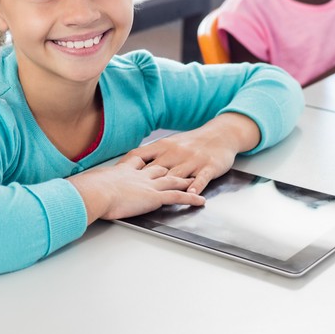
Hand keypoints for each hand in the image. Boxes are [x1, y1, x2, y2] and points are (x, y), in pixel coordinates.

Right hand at [69, 154, 204, 221]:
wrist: (94, 192)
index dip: (147, 159)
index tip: (152, 158)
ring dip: (186, 180)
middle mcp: (139, 175)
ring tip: (196, 180)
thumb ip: (92, 185)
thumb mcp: (90, 184)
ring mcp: (148, 185)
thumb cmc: (88, 190)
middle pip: (159, 168)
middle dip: (171, 166)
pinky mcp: (154, 197)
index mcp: (123, 170)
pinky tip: (201, 201)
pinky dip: (191, 198)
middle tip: (182, 165)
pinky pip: (178, 197)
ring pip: (172, 180)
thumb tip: (83, 188)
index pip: (139, 161)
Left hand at [128, 116, 258, 196]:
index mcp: (163, 146)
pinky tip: (191, 194)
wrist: (220, 135)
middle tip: (127, 194)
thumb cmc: (191, 143)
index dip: (126, 166)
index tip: (113, 177)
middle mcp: (176, 153)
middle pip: (157, 169)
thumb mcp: (169, 144)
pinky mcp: (209, 167)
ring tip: (158, 198)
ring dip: (168, 186)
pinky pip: (201, 178)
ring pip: (179, 175)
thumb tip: (130, 165)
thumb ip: (152, 155)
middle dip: (142, 182)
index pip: (140, 155)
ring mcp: (193, 160)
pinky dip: (196, 186)